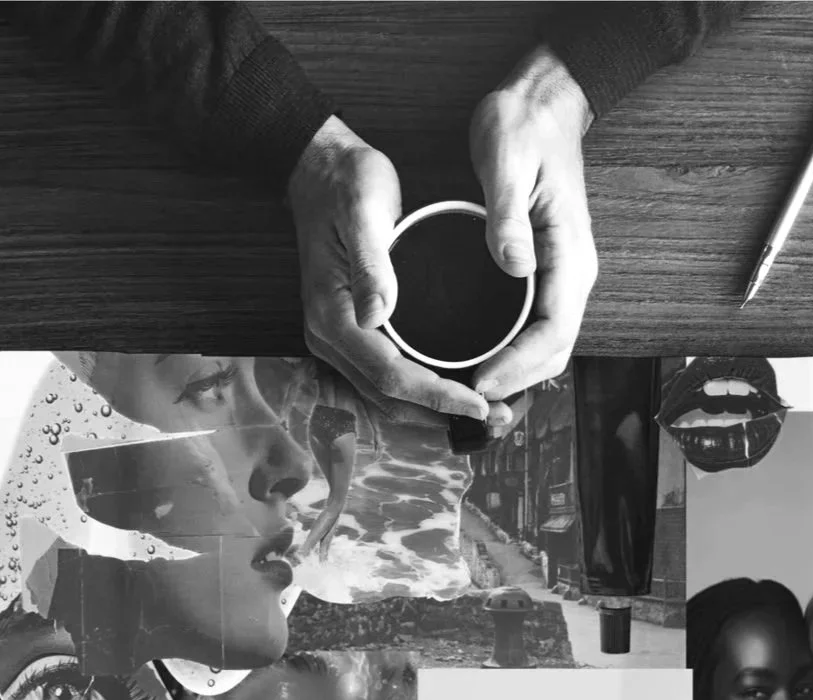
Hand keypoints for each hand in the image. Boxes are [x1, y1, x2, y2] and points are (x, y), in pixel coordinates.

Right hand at [286, 116, 487, 421]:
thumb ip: (371, 265)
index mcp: (334, 316)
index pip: (390, 375)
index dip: (436, 396)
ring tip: (480, 412)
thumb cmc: (346, 183)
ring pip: (384, 394)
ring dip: (430, 409)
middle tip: (494, 417)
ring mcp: (336, 338)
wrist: (318, 169)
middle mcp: (330, 338)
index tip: (479, 404)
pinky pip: (383, 376)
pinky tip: (449, 388)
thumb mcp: (363, 210)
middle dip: (440, 413)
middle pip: (387, 397)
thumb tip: (379, 316)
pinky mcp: (349, 331)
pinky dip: (417, 390)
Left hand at [466, 46, 596, 398]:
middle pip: (553, 352)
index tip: (479, 383)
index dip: (518, 366)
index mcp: (570, 254)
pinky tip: (475, 363)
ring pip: (545, 347)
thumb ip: (507, 216)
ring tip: (467, 394)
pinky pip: (533, 329)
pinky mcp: (543, 275)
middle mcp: (572, 274)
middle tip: (466, 402)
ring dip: (513, 377)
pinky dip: (509, 355)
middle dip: (515, 383)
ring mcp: (560, 277)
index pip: (554, 332)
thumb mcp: (507, 160)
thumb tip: (515, 267)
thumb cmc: (521, 125)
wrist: (541, 102)